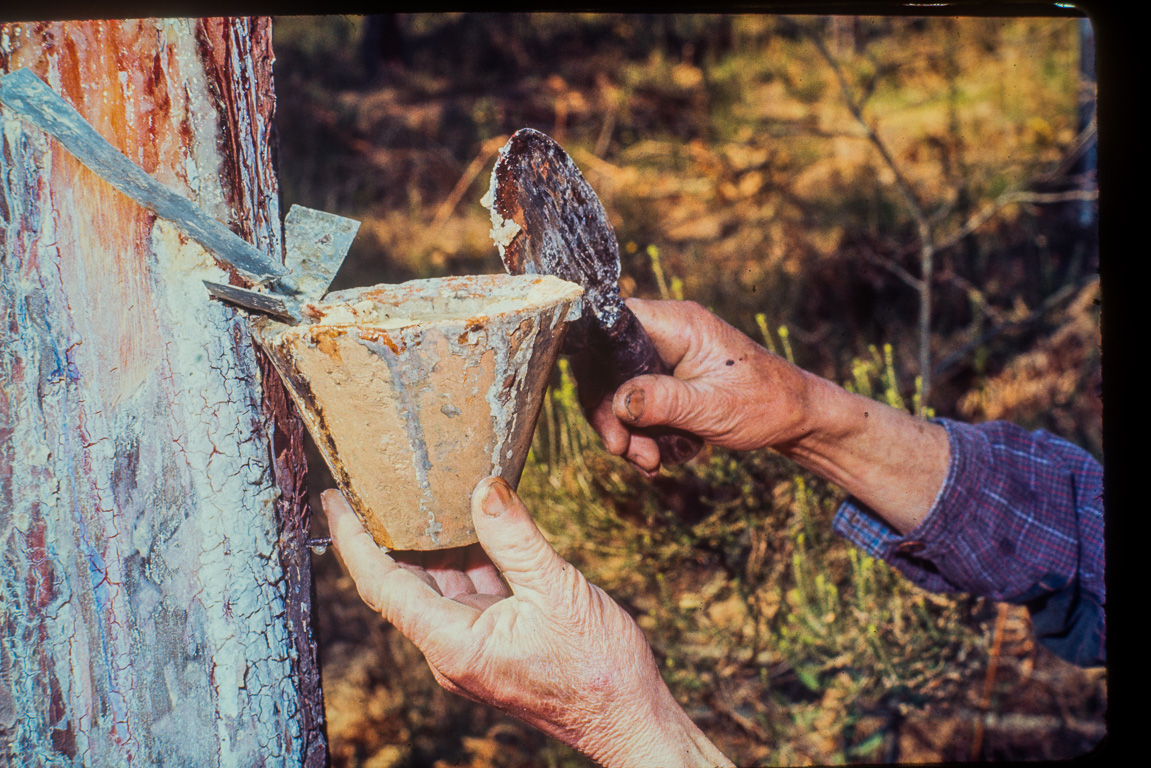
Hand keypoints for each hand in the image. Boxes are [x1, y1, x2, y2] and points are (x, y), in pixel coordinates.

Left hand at [322, 480, 730, 767]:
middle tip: (377, 480)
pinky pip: (469, 593)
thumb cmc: (598, 672)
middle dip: (389, 531)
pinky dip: (468, 557)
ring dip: (434, 541)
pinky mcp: (495, 642)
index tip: (335, 499)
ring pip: (439, 585)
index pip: (383, 584)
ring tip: (424, 490)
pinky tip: (475, 523)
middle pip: (404, 583)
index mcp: (454, 644)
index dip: (354, 538)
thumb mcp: (560, 592)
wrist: (630, 719)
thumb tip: (484, 488)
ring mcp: (473, 646)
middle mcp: (453, 649)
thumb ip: (516, 538)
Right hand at [586, 299, 814, 472]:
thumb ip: (663, 402)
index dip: (594, 365)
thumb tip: (619, 402)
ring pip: (620, 389)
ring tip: (651, 462)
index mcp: (678, 323)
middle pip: (608, 365)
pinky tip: (658, 457)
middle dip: (612, 414)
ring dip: (628, 431)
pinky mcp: (670, 377)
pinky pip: (638, 402)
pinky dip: (642, 433)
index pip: (611, 325)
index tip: (604, 413)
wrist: (798, 418)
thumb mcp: (712, 408)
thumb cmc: (766, 404)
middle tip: (625, 451)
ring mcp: (667, 355)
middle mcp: (667, 332)